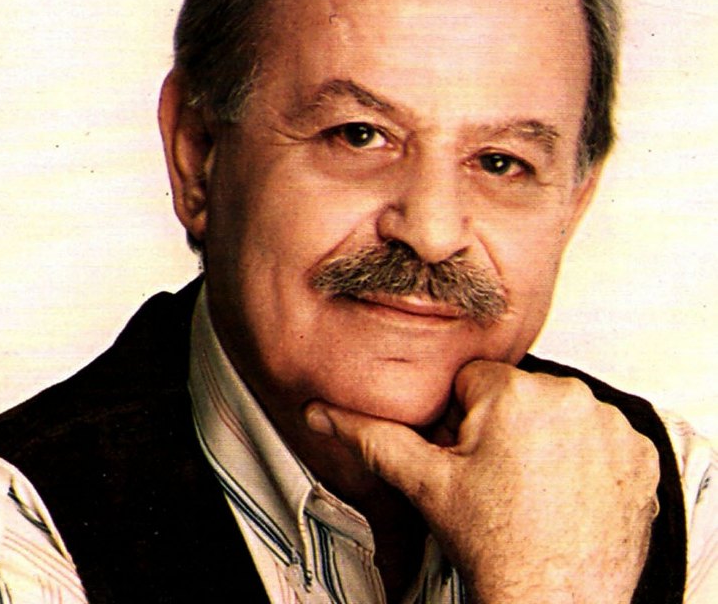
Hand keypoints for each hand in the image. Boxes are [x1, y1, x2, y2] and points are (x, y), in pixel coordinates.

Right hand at [305, 360, 659, 603]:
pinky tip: (566, 489)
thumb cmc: (495, 543)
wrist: (554, 599)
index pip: (474, 381)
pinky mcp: (640, 452)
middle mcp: (570, 396)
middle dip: (503, 426)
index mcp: (514, 391)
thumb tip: (322, 413)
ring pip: (556, 411)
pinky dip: (584, 455)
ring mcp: (611, 424)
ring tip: (532, 485)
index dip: (464, 421)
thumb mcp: (425, 481)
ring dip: (543, 438)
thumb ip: (370, 436)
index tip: (471, 456)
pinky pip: (598, 434)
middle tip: (499, 476)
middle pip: (517, 393)